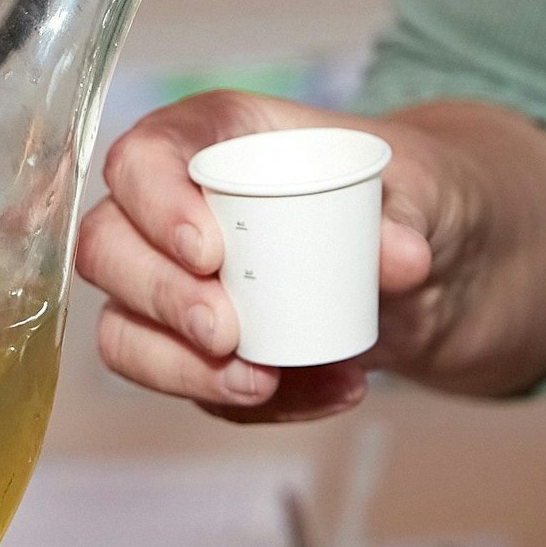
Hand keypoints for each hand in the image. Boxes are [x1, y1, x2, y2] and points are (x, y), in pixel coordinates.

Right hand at [75, 91, 545, 421]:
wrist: (439, 266)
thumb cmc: (413, 198)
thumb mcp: (430, 191)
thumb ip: (414, 214)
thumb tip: (399, 256)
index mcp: (216, 139)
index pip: (141, 157)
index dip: (154, 202)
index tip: (208, 252)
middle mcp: (173, 208)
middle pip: (106, 248)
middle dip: (160, 300)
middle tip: (226, 334)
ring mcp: (174, 285)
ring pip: (122, 331)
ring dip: (181, 371)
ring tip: (265, 384)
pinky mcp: (196, 351)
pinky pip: (188, 388)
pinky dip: (247, 407)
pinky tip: (328, 394)